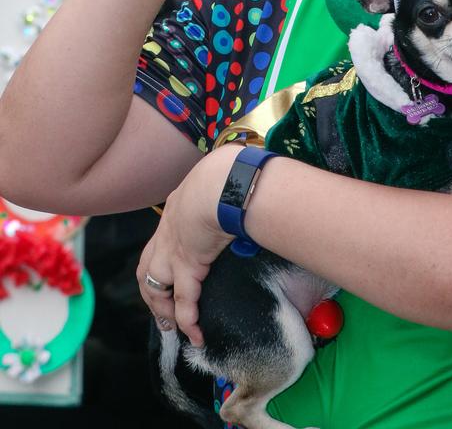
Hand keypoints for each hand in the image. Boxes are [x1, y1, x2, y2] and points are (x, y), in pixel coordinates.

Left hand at [136, 145, 243, 345]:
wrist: (222, 183)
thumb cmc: (228, 174)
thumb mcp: (220, 179)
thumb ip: (227, 188)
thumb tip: (248, 185)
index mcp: (177, 210)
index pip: (161, 242)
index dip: (161, 261)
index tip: (170, 275)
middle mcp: (167, 233)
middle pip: (146, 269)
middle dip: (151, 292)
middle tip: (162, 311)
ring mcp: (172, 251)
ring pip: (154, 288)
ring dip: (162, 309)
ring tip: (175, 326)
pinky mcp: (187, 266)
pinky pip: (183, 300)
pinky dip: (188, 319)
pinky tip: (196, 334)